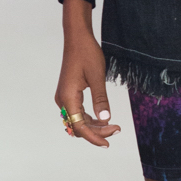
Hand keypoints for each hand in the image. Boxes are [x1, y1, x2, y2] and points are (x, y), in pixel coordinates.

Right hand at [54, 0, 121, 148]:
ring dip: (94, 125)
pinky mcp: (68, 93)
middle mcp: (63, 100)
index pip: (80, 126)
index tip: (108, 143)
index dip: (94, 137)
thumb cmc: (87, 53)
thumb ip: (101, 100)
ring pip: (78, 120)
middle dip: (97, 132)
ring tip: (113, 126)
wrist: (77, 38)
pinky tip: (102, 118)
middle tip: (117, 130)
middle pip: (78, 125)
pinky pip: (78, 112)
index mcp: (68, 97)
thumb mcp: (97, 77)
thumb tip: (105, 120)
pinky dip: (90, 118)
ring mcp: (64, 97)